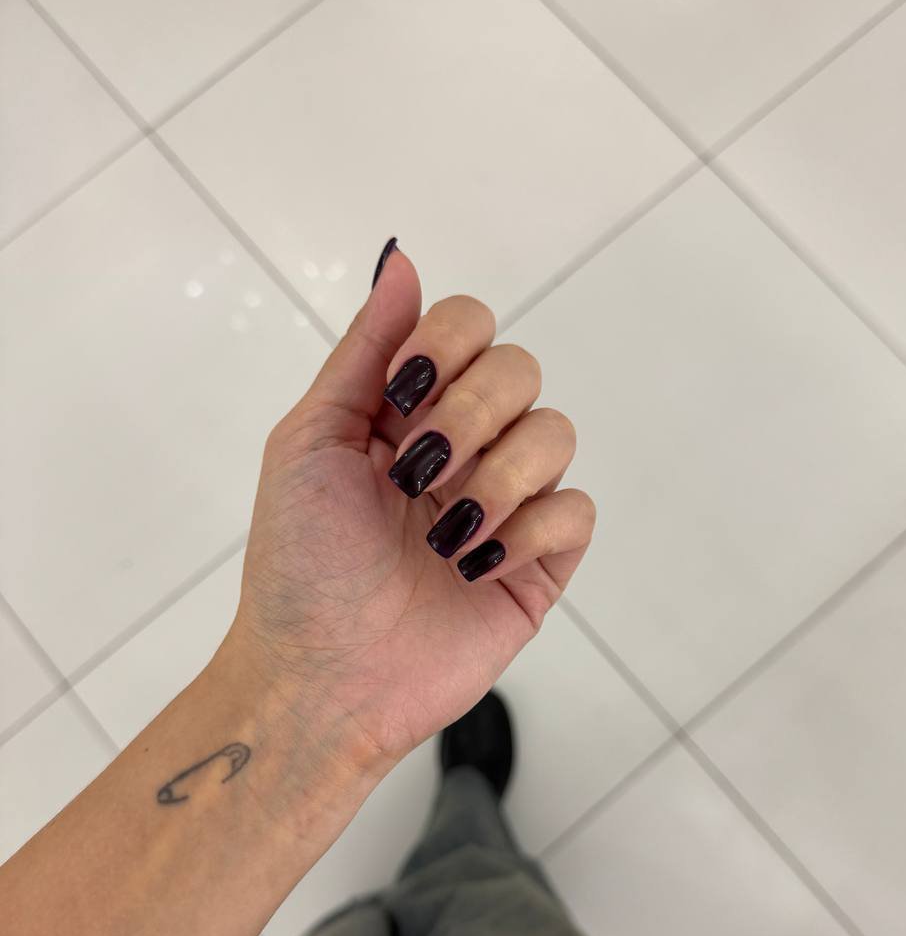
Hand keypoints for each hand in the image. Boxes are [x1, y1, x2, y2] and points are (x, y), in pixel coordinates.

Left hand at [227, 246, 594, 782]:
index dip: (447, 344)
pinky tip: (475, 567)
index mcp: (409, 412)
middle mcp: (466, 447)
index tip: (402, 394)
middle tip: (415, 473)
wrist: (321, 677)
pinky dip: (528, 532)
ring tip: (443, 534)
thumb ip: (364, 352)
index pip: (469, 327)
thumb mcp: (308, 442)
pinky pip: (576, 511)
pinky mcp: (540, 564)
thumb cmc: (298, 565)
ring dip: (496, 479)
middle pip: (520, 369)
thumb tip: (402, 258)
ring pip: (557, 433)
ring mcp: (508, 505)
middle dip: (468, 416)